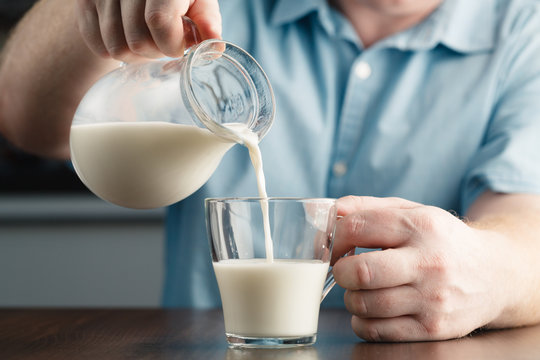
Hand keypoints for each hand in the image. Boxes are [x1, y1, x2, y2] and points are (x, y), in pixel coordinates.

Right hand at [75, 0, 220, 61]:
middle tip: (163, 43)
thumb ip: (208, 22)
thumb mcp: (200, 1)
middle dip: (155, 52)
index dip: (171, 43)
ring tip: (147, 40)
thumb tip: (213, 49)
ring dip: (136, 55)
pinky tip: (128, 39)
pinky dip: (114, 51)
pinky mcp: (85, 2)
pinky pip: (97, 45)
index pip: (159, 21)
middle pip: (136, 40)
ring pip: (115, 47)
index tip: (179, 45)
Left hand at [331, 196, 509, 341]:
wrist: (494, 274)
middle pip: (361, 272)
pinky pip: (377, 330)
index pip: (358, 228)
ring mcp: (432, 299)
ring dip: (351, 297)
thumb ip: (368, 207)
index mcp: (421, 226)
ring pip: (366, 304)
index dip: (336, 238)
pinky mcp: (433, 328)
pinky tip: (372, 308)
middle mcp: (429, 262)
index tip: (335, 246)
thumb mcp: (412, 212)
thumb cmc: (442, 240)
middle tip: (344, 270)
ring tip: (362, 289)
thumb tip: (333, 211)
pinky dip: (363, 320)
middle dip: (340, 271)